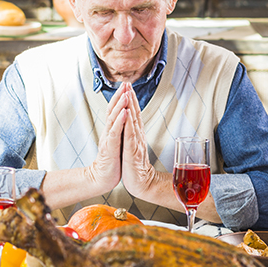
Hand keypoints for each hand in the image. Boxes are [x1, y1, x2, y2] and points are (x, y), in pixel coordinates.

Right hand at [87, 85, 128, 192]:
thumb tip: (123, 118)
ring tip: (125, 93)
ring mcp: (108, 139)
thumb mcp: (117, 142)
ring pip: (113, 119)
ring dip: (120, 105)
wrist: (102, 178)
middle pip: (113, 110)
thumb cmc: (112, 161)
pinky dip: (120, 122)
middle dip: (119, 96)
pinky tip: (124, 113)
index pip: (115, 110)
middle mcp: (109, 132)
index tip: (127, 85)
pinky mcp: (110, 148)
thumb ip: (118, 130)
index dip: (120, 97)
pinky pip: (115, 133)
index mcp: (112, 130)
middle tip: (125, 83)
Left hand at [118, 83, 161, 199]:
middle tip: (128, 83)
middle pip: (135, 113)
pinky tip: (126, 114)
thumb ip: (133, 134)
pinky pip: (130, 136)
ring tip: (127, 93)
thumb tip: (130, 122)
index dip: (132, 99)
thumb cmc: (135, 166)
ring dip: (130, 107)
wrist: (141, 183)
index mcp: (136, 135)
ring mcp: (136, 144)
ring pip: (133, 122)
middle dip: (131, 98)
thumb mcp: (133, 146)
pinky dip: (128, 124)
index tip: (128, 85)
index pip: (135, 113)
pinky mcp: (132, 152)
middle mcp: (138, 136)